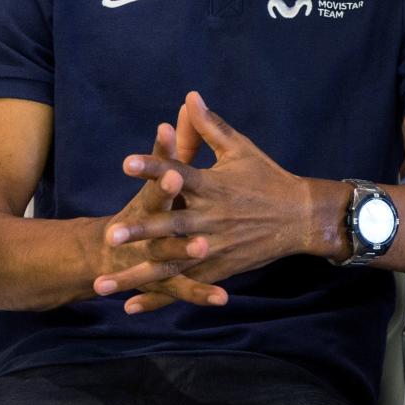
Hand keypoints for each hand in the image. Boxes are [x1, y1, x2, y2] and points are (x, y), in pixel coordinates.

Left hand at [95, 91, 335, 309]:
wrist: (301, 217)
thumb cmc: (268, 178)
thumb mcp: (241, 149)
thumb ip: (210, 127)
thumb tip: (189, 96)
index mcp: (214, 187)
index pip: (180, 175)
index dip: (154, 167)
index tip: (127, 163)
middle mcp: (212, 218)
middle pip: (171, 226)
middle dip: (141, 232)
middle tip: (110, 235)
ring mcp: (214, 246)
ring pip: (171, 263)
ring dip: (137, 274)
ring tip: (103, 283)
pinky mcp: (218, 267)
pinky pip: (184, 284)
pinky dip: (159, 298)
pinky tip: (130, 307)